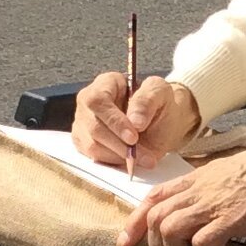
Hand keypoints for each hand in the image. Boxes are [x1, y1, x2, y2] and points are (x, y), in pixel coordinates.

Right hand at [73, 71, 201, 171]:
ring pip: (92, 145)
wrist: (161, 124)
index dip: (114, 121)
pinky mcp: (84, 143)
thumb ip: (147, 101)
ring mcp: (83, 123)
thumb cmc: (159, 105)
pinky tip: (130, 161)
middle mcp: (88, 102)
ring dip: (119, 156)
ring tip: (143, 159)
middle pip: (93, 126)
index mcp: (105, 83)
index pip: (98, 100)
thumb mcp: (161, 94)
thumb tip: (135, 121)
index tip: (133, 137)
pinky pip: (92, 157)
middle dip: (119, 144)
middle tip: (143, 155)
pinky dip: (113, 163)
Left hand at [121, 143, 245, 245]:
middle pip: (156, 218)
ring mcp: (211, 205)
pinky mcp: (229, 220)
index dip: (135, 221)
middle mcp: (197, 190)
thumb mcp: (227, 173)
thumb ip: (208, 188)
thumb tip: (201, 207)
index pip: (153, 197)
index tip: (127, 241)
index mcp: (196, 178)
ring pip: (169, 232)